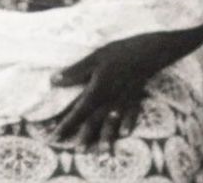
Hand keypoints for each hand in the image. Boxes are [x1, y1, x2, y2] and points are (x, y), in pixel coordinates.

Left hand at [50, 27, 202, 145]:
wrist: (148, 50)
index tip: (54, 136)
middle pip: (94, 120)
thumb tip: (53, 81)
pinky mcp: (135, 96)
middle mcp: (110, 99)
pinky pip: (132, 113)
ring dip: (106, 136)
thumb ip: (75, 72)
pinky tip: (125, 133)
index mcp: (97, 90)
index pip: (77, 110)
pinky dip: (128, 123)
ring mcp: (124, 100)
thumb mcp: (94, 58)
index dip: (65, 123)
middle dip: (84, 136)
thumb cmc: (119, 52)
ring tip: (102, 150)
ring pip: (112, 122)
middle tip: (76, 150)